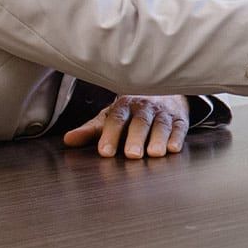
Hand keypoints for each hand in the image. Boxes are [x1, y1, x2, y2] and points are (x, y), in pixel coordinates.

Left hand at [63, 95, 191, 158]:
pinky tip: (173, 148)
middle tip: (132, 154)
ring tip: (154, 154)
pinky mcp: (180, 119)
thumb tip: (68, 140)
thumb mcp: (109, 117)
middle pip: (140, 122)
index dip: (110, 134)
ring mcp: (163, 112)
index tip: (105, 152)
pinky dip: (177, 137)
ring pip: (161, 124)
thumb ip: (91, 131)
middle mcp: (144, 107)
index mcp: (124, 105)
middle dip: (136, 137)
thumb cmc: (132, 112)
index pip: (116, 119)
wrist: (163, 93)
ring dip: (159, 138)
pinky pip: (179, 127)